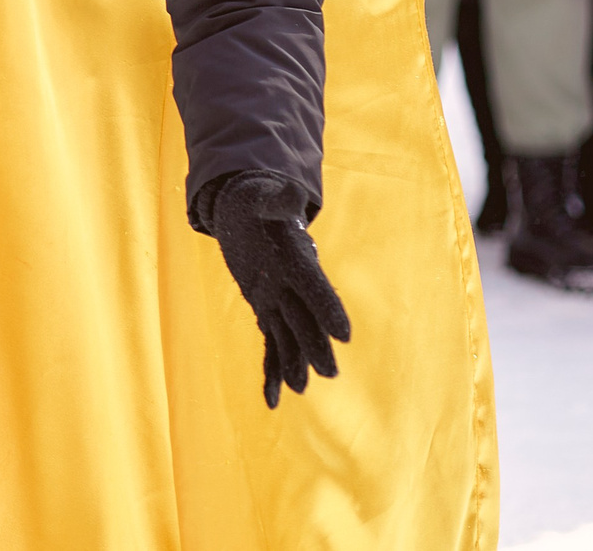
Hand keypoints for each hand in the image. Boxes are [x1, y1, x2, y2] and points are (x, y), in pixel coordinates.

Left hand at [205, 171, 350, 409]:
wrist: (248, 214)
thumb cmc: (256, 202)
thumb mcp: (260, 197)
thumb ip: (276, 199)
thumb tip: (289, 190)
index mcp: (295, 260)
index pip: (314, 287)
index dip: (328, 308)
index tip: (344, 334)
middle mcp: (291, 286)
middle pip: (306, 318)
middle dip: (316, 344)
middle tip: (329, 372)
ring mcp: (279, 300)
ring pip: (289, 337)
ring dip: (294, 362)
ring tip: (301, 389)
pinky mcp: (265, 309)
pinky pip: (269, 344)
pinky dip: (271, 371)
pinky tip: (271, 401)